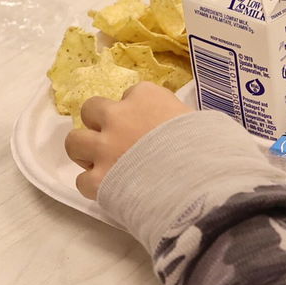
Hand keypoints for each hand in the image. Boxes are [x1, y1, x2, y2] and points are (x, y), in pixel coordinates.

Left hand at [64, 82, 191, 198]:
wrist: (200, 183)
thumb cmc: (211, 150)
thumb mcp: (202, 121)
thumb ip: (182, 119)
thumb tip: (184, 129)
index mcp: (147, 97)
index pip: (132, 94)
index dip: (138, 112)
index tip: (149, 127)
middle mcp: (119, 117)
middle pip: (92, 109)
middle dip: (100, 124)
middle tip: (115, 140)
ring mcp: (105, 148)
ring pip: (74, 141)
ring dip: (85, 151)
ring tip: (100, 163)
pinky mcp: (99, 180)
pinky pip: (82, 181)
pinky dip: (93, 186)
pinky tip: (108, 191)